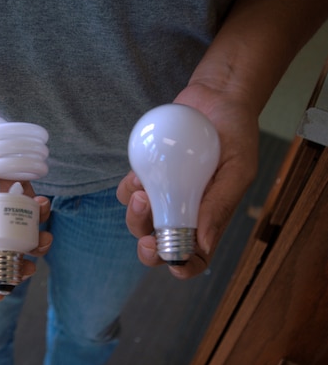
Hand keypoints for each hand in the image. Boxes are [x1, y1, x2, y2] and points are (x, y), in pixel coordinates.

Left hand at [117, 82, 258, 278]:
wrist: (216, 98)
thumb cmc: (235, 135)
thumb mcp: (237, 169)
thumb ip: (221, 204)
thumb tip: (203, 244)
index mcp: (208, 218)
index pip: (194, 256)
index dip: (182, 266)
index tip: (172, 262)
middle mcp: (182, 211)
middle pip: (157, 244)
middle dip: (147, 247)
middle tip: (148, 234)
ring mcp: (163, 193)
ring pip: (138, 220)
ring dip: (135, 215)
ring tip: (143, 192)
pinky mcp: (147, 173)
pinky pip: (128, 191)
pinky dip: (128, 189)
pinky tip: (137, 175)